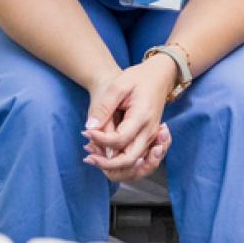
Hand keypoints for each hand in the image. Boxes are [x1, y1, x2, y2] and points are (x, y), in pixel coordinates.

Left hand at [82, 59, 176, 182]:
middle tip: (88, 157)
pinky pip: (135, 158)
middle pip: (128, 160)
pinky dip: (119, 162)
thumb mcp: (118, 85)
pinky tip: (103, 153)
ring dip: (112, 165)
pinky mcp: (148, 140)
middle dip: (106, 163)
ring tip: (92, 157)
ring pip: (132, 163)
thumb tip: (90, 128)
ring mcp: (150, 137)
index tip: (85, 132)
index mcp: (142, 117)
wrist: (158, 77)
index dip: (100, 139)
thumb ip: (104, 107)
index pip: (119, 140)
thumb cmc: (138, 78)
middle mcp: (149, 132)